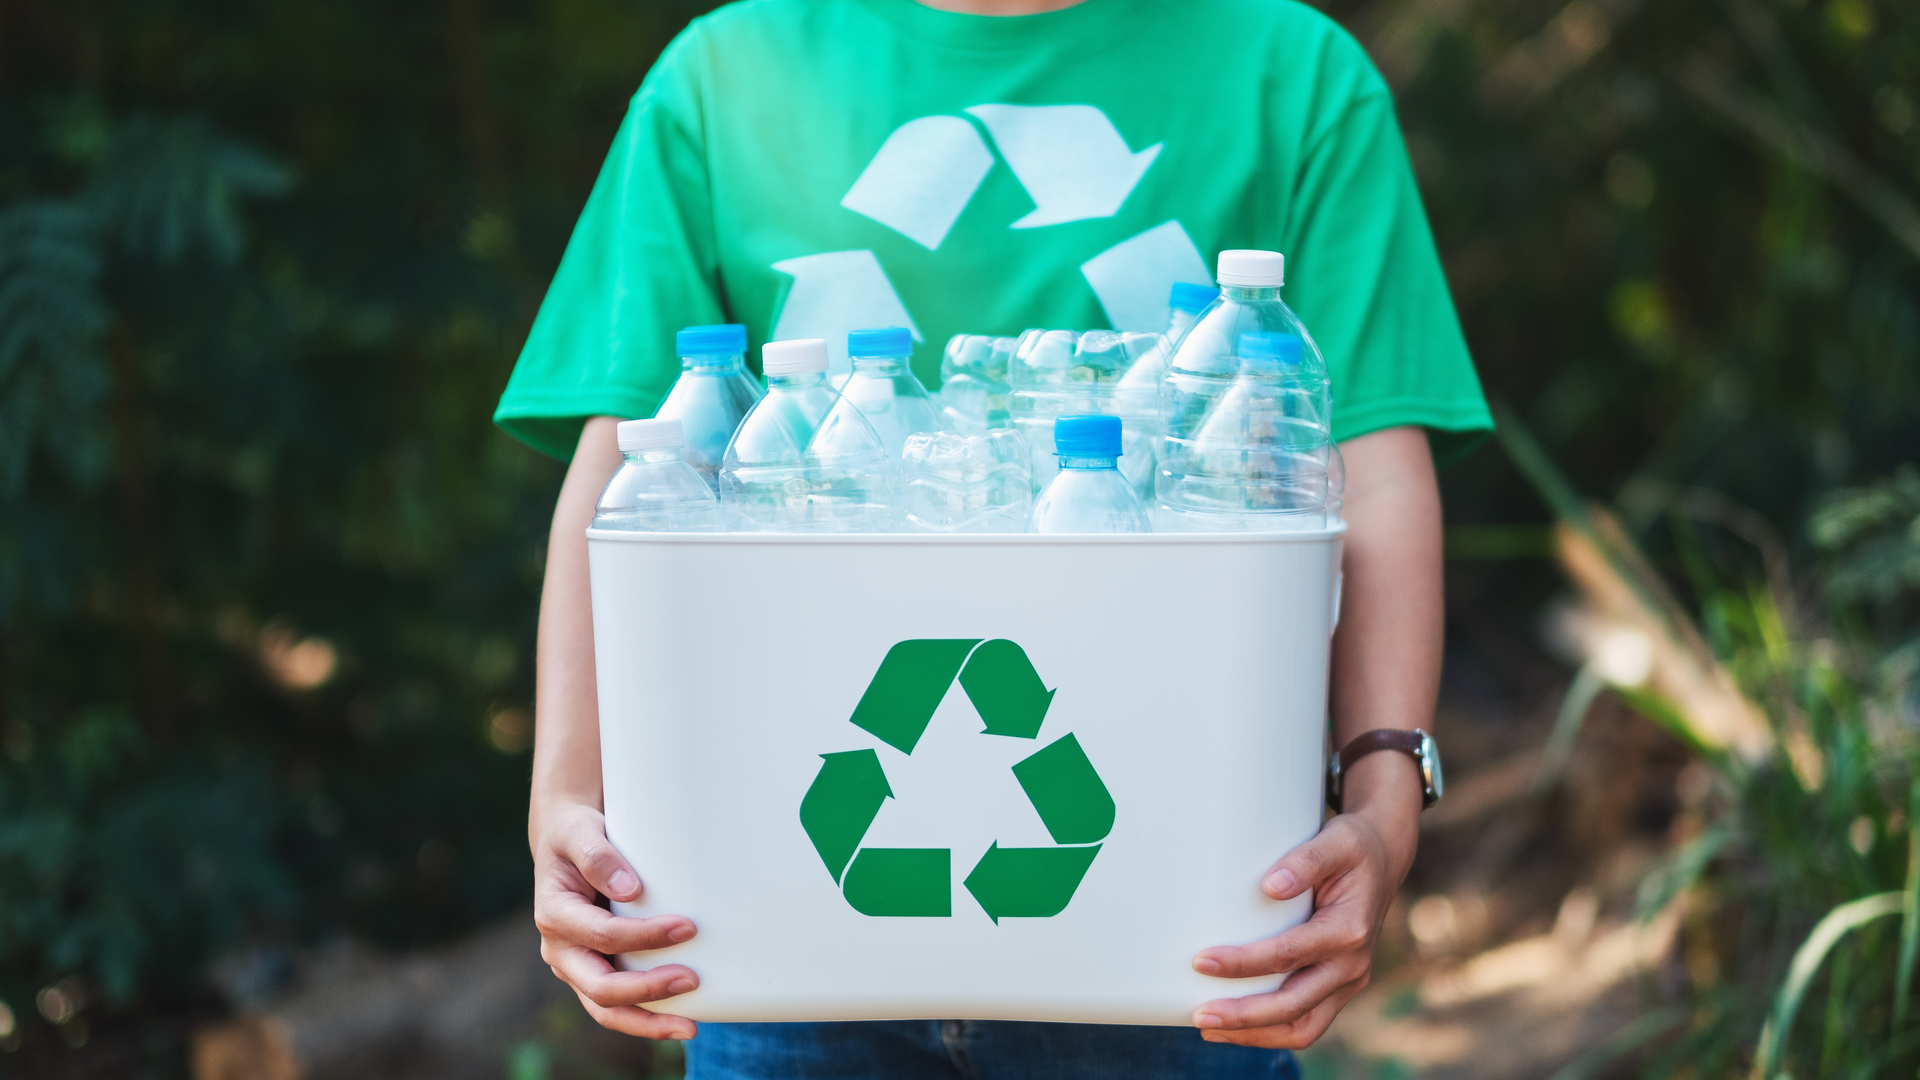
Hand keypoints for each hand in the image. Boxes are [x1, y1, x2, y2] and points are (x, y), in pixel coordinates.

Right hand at [532, 801, 700, 1038]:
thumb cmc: (575, 836)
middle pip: (600, 987)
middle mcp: (560, 949)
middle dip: (647, 990)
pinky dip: (645, 1016)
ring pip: (606, 1009)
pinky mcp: (594, 971)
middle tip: (692, 980)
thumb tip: (630, 890)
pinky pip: (616, 1005)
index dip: (644, 936)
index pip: (602, 935)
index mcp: (554, 914)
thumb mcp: (580, 833)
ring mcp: (576, 966)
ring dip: (647, 1021)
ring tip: (689, 1027)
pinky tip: (679, 1018)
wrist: (564, 844)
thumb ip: (599, 857)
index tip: (686, 927)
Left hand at [1188, 806, 1402, 1048]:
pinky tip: (1234, 1027)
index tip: (1201, 961)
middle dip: (1244, 1016)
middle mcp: (1353, 964)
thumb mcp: (1336, 841)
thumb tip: (1270, 886)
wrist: (1383, 861)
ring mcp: (1348, 982)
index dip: (1244, 963)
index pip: (1289, 954)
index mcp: (1350, 929)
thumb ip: (1306, 861)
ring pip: (1302, 1027)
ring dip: (1255, 1034)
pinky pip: (1305, 1023)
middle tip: (1199, 1015)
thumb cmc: (1353, 849)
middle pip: (1294, 1004)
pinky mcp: (1337, 989)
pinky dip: (1270, 1032)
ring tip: (1210, 1030)